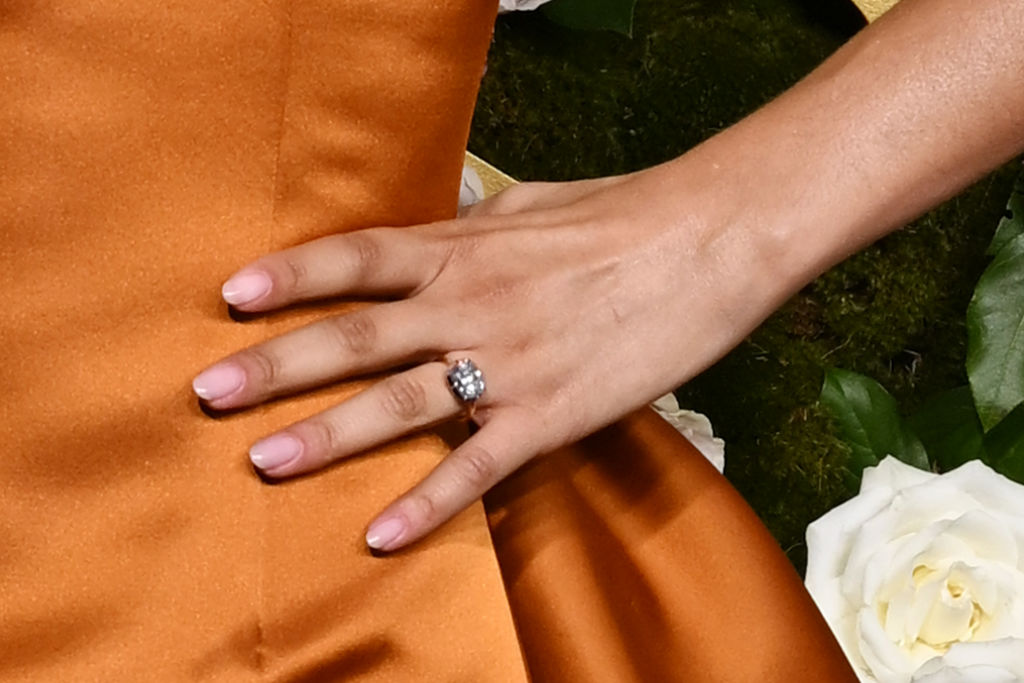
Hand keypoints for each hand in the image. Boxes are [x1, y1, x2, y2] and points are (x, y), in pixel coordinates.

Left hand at [191, 158, 787, 551]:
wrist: (709, 240)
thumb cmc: (624, 215)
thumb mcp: (532, 207)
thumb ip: (473, 226)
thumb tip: (441, 226)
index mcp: (465, 248)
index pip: (359, 258)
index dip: (293, 275)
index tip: (233, 294)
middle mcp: (471, 304)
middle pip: (356, 337)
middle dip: (276, 365)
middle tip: (209, 393)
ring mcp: (507, 362)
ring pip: (400, 403)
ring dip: (327, 435)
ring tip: (263, 462)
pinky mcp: (551, 413)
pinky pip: (476, 464)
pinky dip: (428, 501)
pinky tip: (381, 535)